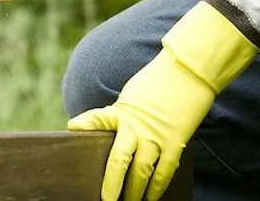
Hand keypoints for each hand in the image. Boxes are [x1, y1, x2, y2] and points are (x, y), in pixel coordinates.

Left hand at [67, 2, 259, 200]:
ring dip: (135, 192)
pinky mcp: (175, 143)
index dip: (85, 124)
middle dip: (112, 183)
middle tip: (106, 200)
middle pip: (119, 160)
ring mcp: (156, 136)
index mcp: (121, 110)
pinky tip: (152, 197)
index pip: (98, 118)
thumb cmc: (156, 84)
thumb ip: (120, 117)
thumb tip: (113, 136)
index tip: (72, 129)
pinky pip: (164, 171)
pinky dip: (157, 187)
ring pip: (142, 172)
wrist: (187, 72)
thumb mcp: (130, 97)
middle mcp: (136, 126)